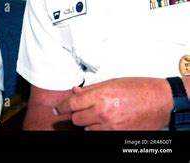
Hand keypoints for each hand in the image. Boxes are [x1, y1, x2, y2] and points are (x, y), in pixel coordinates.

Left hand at [54, 77, 172, 129]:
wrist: (160, 101)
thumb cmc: (138, 88)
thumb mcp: (111, 82)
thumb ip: (91, 89)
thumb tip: (75, 92)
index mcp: (99, 96)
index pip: (71, 104)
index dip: (62, 107)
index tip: (58, 109)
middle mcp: (102, 112)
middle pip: (76, 119)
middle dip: (75, 114)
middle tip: (79, 109)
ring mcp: (110, 126)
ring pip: (86, 129)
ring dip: (86, 123)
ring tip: (95, 114)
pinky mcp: (118, 134)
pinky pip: (99, 135)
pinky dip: (97, 130)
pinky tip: (102, 122)